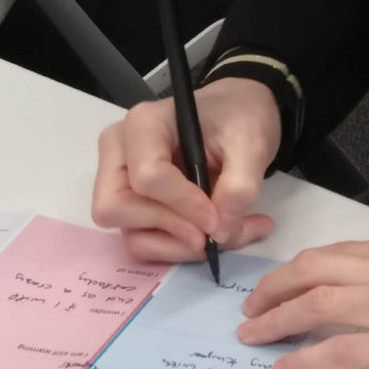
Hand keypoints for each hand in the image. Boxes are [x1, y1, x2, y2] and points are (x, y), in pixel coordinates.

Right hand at [92, 78, 281, 261]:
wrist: (235, 119)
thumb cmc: (237, 120)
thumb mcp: (251, 144)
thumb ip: (241, 187)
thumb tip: (221, 232)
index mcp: (143, 124)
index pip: (146, 176)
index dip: (183, 204)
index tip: (219, 218)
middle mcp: (118, 153)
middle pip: (116, 208)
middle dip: (169, 229)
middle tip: (213, 233)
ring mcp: (119, 182)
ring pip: (128, 233)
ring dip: (177, 246)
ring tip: (225, 234)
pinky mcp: (130, 207)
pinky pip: (141, 242)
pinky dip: (177, 248)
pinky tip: (211, 234)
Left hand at [236, 201, 368, 368]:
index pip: (335, 254)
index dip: (296, 269)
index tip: (276, 283)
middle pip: (312, 273)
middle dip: (272, 290)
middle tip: (250, 309)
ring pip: (317, 307)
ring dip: (275, 322)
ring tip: (252, 337)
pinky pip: (343, 352)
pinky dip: (306, 359)